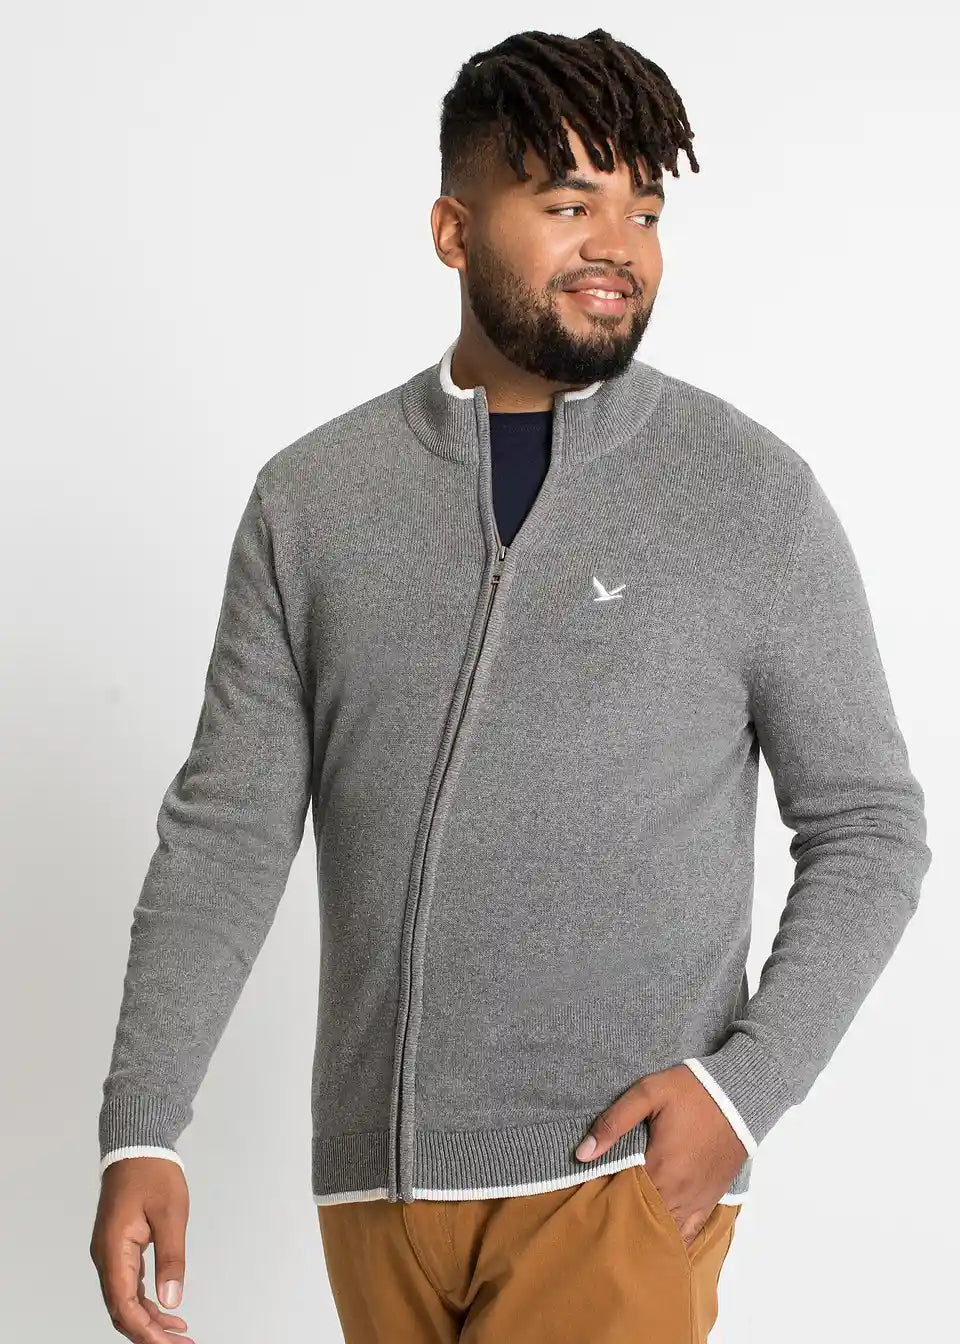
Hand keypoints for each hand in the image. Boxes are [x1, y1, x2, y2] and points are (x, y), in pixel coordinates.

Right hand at [90, 1157, 192, 1342]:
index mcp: (113, 1249)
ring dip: (149, 1320)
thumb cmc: (153, 1173)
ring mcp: (110, 1254)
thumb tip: (172, 1300)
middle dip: (149, 1333)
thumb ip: (171, 1257)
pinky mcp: (119, 1249)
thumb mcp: (171, 1213)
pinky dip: (146, 1302)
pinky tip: (166, 1311)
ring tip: (178, 1334)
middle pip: (121, 1310)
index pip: (123, 1304)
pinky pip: (129, 1285)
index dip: (145, 1330)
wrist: (138, 1146)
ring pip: (125, 1301)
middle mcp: (106, 1256)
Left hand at [574, 1063, 748, 1247]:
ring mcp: (696, 1200)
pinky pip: (690, 1232)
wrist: (739, 1095)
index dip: (603, 1202)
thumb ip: (613, 1123)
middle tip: (602, 1214)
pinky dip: (673, 1239)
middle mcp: (678, 1192)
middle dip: (622, 1220)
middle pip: (642, 1221)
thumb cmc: (691, 1092)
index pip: (622, 1200)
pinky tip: (658, 1241)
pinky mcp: (710, 1199)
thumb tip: (582, 1155)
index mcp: (659, 1168)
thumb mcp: (648, 1093)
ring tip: (625, 1229)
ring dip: (646, 1232)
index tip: (588, 1198)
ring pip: (666, 1232)